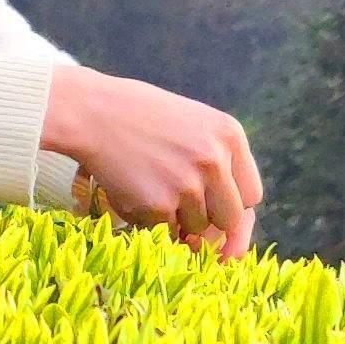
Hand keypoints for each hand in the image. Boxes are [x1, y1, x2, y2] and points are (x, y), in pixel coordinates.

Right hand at [42, 66, 263, 255]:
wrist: (92, 112)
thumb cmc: (139, 116)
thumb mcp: (193, 124)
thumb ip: (217, 163)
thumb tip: (230, 229)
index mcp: (229, 135)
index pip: (252, 194)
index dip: (235, 210)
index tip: (219, 217)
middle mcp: (215, 160)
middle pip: (231, 219)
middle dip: (210, 225)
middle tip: (182, 212)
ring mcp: (188, 184)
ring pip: (196, 228)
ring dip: (175, 220)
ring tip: (149, 186)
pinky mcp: (159, 204)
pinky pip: (165, 231)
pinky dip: (149, 221)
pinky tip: (133, 190)